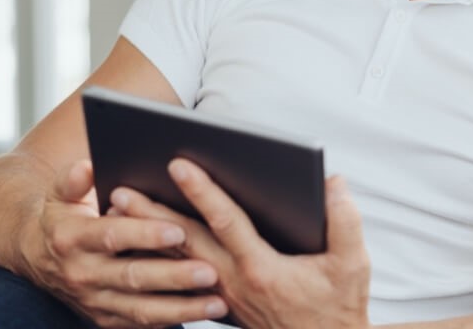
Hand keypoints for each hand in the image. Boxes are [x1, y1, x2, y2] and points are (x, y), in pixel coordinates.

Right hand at [19, 159, 230, 326]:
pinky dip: (171, 321)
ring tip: (217, 303)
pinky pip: (141, 324)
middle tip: (210, 271)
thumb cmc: (61, 216)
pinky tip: (201, 316)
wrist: (35, 257)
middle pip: (133, 276)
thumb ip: (73, 180)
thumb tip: (86, 167)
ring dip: (181, 309)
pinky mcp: (104, 319)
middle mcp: (82, 274)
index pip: (112, 235)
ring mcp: (94, 301)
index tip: (178, 229)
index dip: (145, 233)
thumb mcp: (59, 194)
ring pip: (141, 308)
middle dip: (173, 276)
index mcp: (72, 238)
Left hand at [111, 159, 371, 328]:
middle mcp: (234, 283)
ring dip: (147, 234)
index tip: (178, 164)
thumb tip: (332, 182)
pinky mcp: (221, 304)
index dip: (202, 191)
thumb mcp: (353, 265)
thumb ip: (345, 219)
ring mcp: (224, 295)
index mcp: (262, 270)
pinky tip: (143, 243)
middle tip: (119, 188)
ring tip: (120, 210)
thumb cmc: (339, 308)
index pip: (225, 222)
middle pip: (185, 242)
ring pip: (177, 259)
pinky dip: (159, 258)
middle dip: (151, 214)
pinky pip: (181, 278)